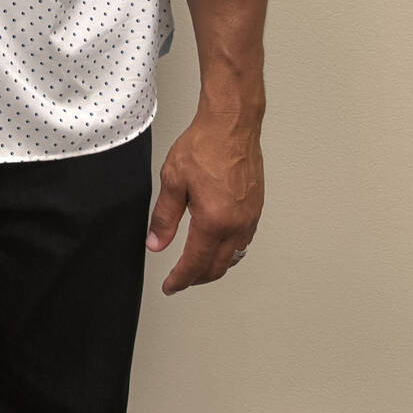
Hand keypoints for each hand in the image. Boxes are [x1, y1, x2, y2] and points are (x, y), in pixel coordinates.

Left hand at [146, 111, 262, 293]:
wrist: (232, 125)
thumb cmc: (205, 146)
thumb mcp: (173, 181)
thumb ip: (164, 217)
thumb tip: (156, 243)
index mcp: (214, 221)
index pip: (195, 264)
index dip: (180, 279)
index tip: (170, 286)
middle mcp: (237, 224)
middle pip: (217, 267)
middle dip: (197, 278)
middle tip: (180, 280)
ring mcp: (250, 218)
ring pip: (233, 257)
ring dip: (214, 267)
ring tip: (196, 267)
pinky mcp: (256, 209)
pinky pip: (243, 241)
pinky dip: (228, 252)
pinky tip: (217, 246)